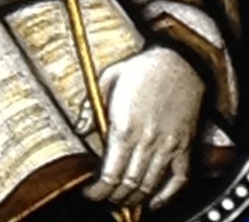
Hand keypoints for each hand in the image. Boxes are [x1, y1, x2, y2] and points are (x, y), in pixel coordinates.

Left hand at [84, 47, 204, 209]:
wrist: (177, 62)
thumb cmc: (141, 69)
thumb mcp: (106, 80)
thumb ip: (92, 107)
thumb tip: (81, 128)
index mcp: (123, 124)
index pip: (110, 172)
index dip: (99, 190)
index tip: (91, 194)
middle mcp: (146, 139)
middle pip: (128, 184)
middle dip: (114, 197)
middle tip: (105, 200)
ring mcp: (167, 145)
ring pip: (150, 185)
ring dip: (135, 199)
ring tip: (123, 202)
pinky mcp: (184, 146)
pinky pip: (178, 180)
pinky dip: (166, 196)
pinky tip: (154, 201)